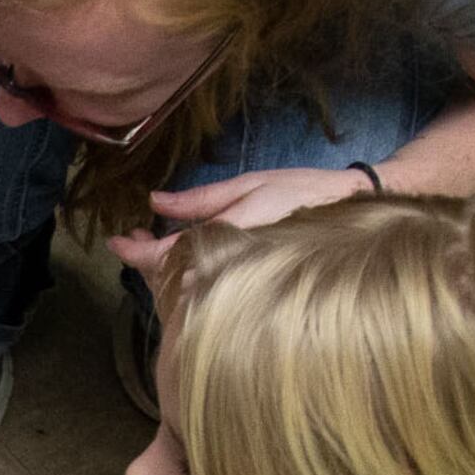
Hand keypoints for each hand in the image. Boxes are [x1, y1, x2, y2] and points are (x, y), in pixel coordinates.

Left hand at [112, 165, 381, 274]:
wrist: (359, 212)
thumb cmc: (306, 193)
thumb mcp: (251, 185)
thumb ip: (202, 199)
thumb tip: (155, 202)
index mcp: (232, 239)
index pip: (170, 255)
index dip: (137, 252)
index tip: (115, 241)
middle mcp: (235, 268)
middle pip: (173, 279)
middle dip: (146, 260)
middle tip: (131, 237)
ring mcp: (244, 283)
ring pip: (189, 288)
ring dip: (164, 269)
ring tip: (148, 242)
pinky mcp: (253, 289)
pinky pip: (209, 289)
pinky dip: (187, 275)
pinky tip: (182, 257)